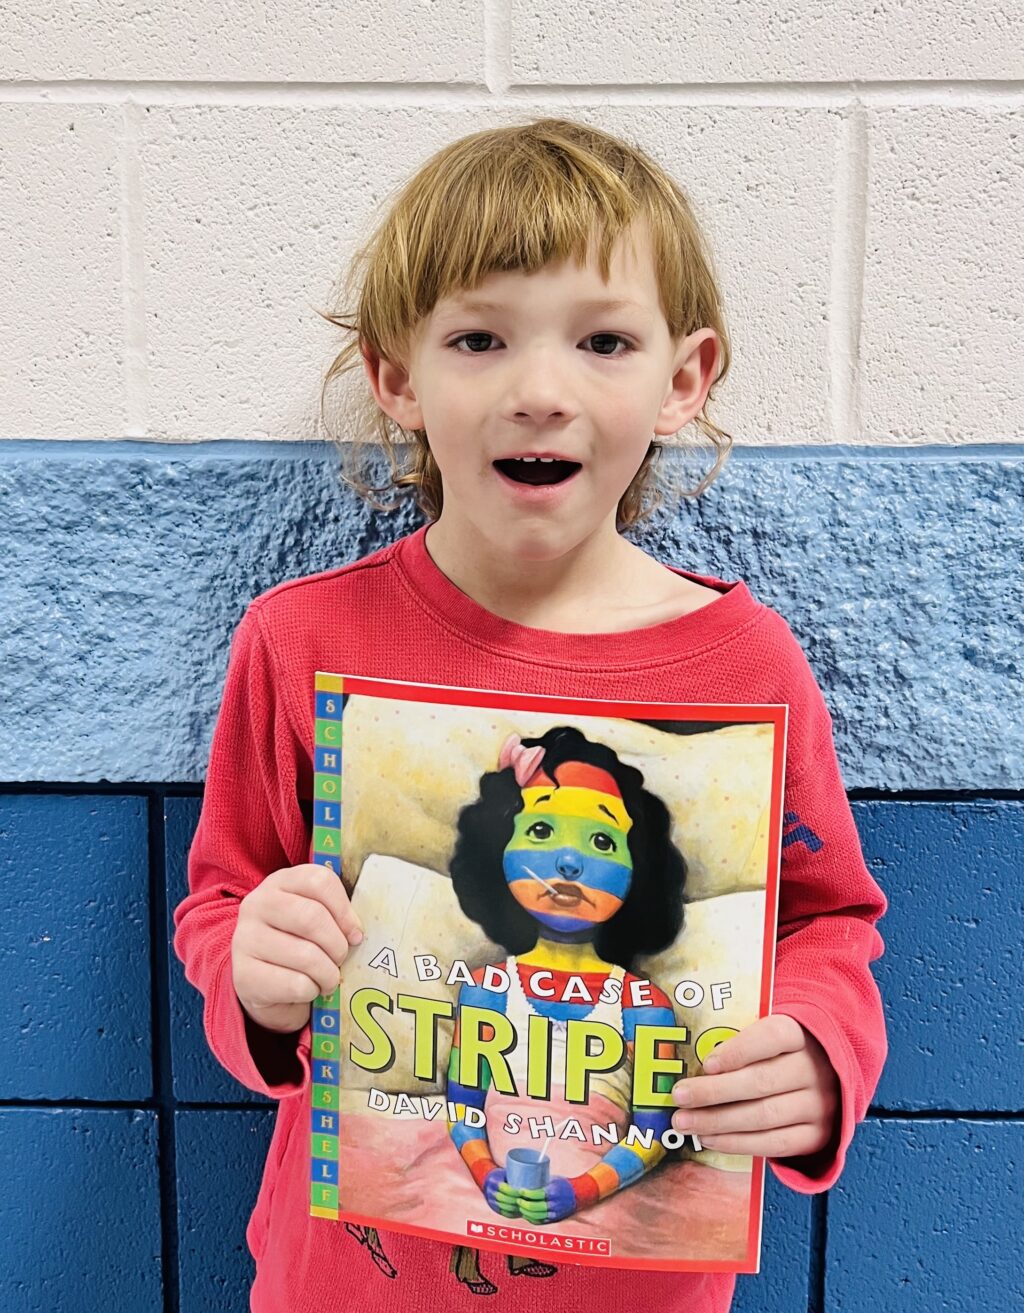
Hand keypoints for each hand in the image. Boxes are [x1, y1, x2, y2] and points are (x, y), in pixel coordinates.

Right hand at [231, 863, 362, 1033]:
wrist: (264, 985)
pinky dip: (311, 990)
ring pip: (306, 955)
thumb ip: (336, 915)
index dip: (345, 910)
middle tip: (341, 959)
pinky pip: (295, 984)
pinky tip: (308, 989)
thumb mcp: (316, 920)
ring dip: (328, 973)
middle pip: (312, 917)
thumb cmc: (298, 945)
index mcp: (279, 882)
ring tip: (327, 978)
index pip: (320, 881)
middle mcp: (256, 904)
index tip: (354, 933)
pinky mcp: (243, 975)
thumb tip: (356, 934)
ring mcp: (245, 939)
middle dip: (337, 945)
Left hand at [484, 1170, 576, 1224]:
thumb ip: (541, 1183)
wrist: (578, 1195)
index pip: (537, 1194)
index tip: (520, 1190)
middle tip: (517, 1200)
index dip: (527, 1193)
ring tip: (520, 1207)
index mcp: (553, 1192)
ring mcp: (554, 1213)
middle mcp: (554, 1204)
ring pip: (536, 1216)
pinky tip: (527, 1214)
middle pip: (535, 1207)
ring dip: (526, 1213)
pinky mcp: (554, 1219)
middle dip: (524, 1205)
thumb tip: (524, 1179)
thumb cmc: (563, 1184)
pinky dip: (532, 1218)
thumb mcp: (553, 1180)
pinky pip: (541, 1221)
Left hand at [671, 1014, 840, 1158]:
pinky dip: (737, 1143)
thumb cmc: (777, 1055)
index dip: (738, 1051)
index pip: (772, 1036)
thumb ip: (737, 1044)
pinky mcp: (816, 1136)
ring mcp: (819, 1105)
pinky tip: (710, 1138)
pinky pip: (774, 1144)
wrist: (821, 1081)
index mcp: (801, 1035)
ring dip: (718, 1121)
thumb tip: (693, 1064)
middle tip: (680, 1097)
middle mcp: (815, 1070)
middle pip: (761, 1081)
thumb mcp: (765, 1038)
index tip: (706, 1064)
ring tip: (686, 1122)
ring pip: (764, 1115)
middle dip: (714, 1091)